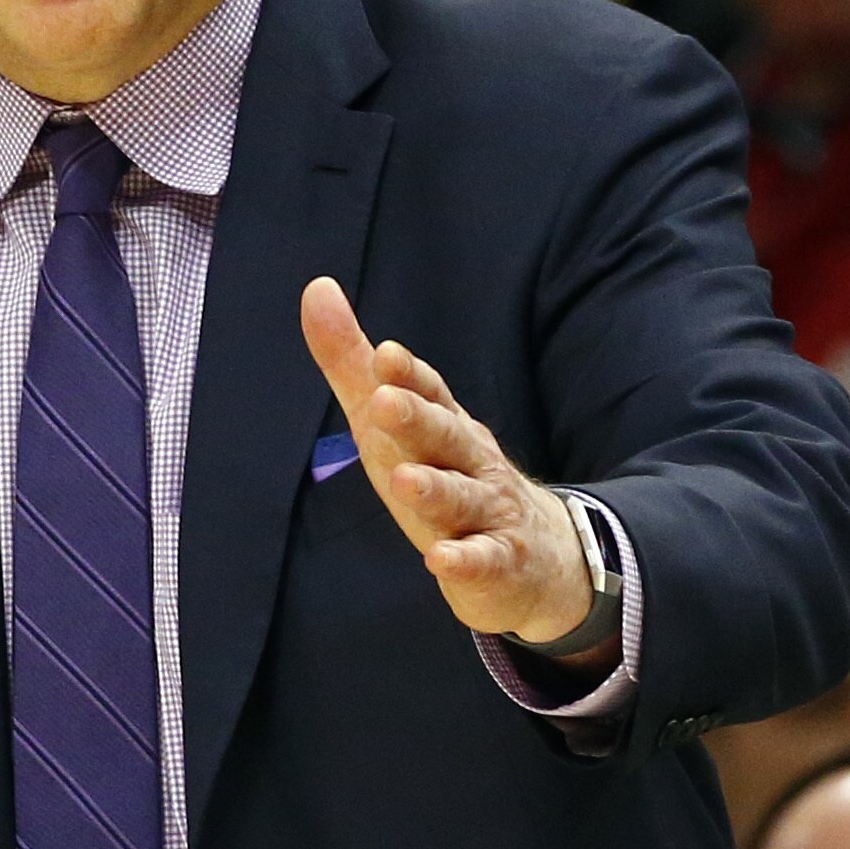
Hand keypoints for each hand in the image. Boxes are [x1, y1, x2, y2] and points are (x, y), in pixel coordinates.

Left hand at [300, 277, 596, 646]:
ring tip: (405, 481)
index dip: (408, 375)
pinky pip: (483, 559)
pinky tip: (441, 559)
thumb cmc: (443, 472)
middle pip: (445, 435)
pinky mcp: (498, 561)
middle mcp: (469, 460)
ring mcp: (488, 510)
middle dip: (417, 418)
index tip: (383, 353)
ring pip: (462, 496)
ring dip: (435, 488)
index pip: (429, 392)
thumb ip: (350, 362)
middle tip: (385, 401)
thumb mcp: (390, 420)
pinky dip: (464, 559)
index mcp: (443, 423)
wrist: (533, 554)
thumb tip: (316, 287)